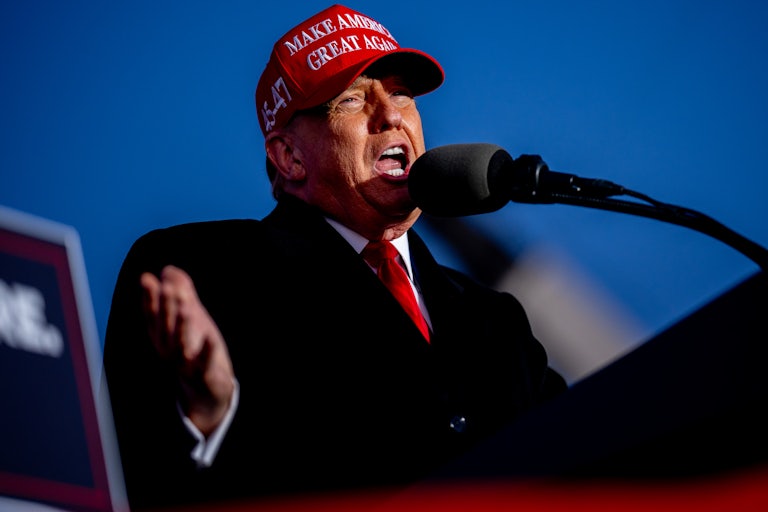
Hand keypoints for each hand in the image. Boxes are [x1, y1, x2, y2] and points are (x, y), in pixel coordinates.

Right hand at [140, 265, 234, 435]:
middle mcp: (169, 350)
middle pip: (166, 327)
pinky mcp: (203, 376)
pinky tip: (210, 338)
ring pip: (181, 345)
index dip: (149, 298)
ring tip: (187, 308)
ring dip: (182, 327)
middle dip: (166, 308)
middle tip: (168, 287)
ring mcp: (185, 365)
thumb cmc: (197, 350)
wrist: (208, 391)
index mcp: (163, 336)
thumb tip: (168, 269)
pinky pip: (204, 365)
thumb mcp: (190, 318)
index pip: (153, 316)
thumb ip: (181, 293)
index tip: (146, 279)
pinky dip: (206, 352)